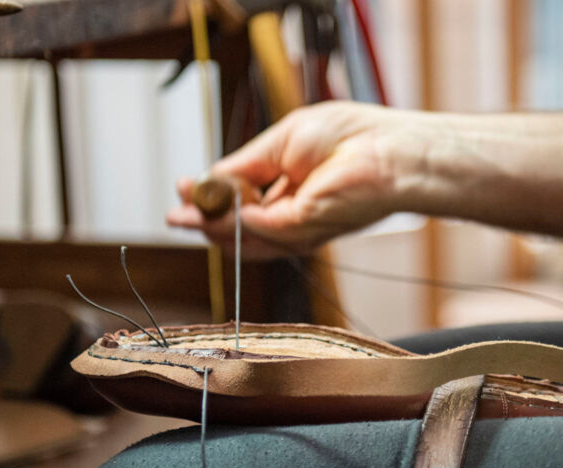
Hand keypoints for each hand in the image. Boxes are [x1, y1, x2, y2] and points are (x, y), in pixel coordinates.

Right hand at [167, 101, 427, 258]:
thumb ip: (246, 166)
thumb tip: (211, 181)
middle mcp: (291, 212)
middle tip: (175, 215)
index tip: (183, 190)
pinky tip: (221, 208)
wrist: (388, 149)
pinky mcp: (305, 230)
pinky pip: (259, 229)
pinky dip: (237, 220)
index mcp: (287, 186)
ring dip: (211, 226)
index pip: (240, 199)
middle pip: (237, 226)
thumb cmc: (349, 136)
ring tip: (184, 215)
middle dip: (202, 221)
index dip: (210, 198)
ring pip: (244, 236)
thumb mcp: (281, 142)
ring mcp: (298, 227)